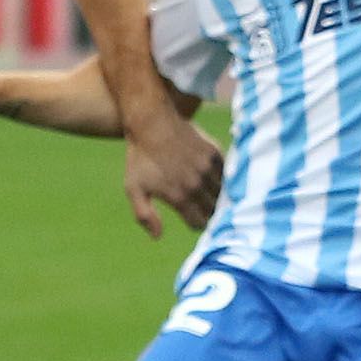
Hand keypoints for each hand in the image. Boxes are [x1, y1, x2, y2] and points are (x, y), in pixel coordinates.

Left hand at [121, 101, 222, 239]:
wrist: (152, 123)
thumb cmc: (140, 158)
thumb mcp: (133, 189)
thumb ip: (144, 216)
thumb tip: (158, 237)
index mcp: (179, 197)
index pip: (199, 223)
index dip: (195, 223)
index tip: (192, 219)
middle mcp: (196, 185)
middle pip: (213, 211)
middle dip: (208, 213)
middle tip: (202, 208)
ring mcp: (207, 169)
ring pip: (223, 194)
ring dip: (217, 197)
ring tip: (210, 195)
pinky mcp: (214, 153)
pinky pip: (226, 175)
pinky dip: (222, 180)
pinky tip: (213, 179)